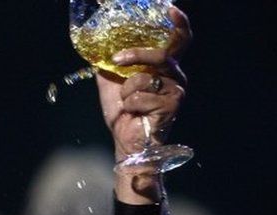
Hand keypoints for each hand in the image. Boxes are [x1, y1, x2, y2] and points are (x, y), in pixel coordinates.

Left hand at [95, 6, 191, 202]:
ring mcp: (176, 90)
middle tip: (118, 61)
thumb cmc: (122, 112)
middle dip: (136, 55)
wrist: (124, 140)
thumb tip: (98, 46)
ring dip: (127, 92)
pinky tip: (135, 114)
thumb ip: (111, 63)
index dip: (178, 23)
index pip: (178, 40)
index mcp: (163, 66)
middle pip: (159, 54)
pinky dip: (130, 106)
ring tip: (129, 104)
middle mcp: (175, 75)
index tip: (169, 10)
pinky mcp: (171, 105)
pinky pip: (141, 96)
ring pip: (144, 79)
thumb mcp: (111, 82)